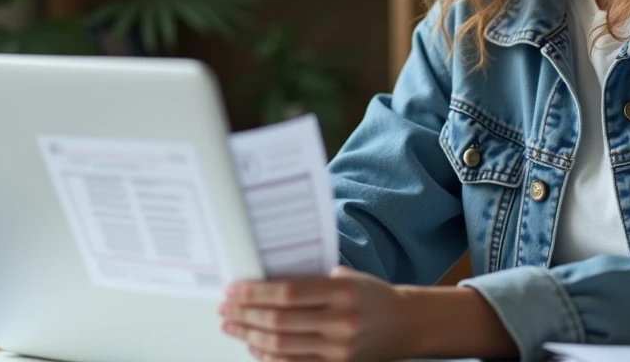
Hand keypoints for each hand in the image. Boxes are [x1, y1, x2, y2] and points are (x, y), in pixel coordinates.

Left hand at [218, 266, 412, 361]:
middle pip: (278, 321)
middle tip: (225, 309)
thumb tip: (263, 280)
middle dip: (244, 314)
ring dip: (249, 335)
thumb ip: (310, 279)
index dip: (254, 292)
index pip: (287, 292)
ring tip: (231, 326)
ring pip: (280, 346)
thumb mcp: (346, 276)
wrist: (405, 324)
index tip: (233, 290)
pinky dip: (267, 356)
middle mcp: (340, 322)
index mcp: (342, 291)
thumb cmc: (371, 295)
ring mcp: (338, 350)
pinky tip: (253, 346)